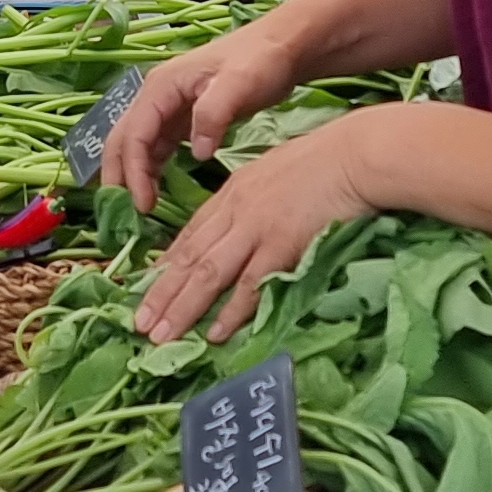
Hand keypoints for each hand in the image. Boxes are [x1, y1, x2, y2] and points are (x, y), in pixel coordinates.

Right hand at [98, 19, 309, 208]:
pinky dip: (151, 169)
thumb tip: (197, 153)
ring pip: (137, 145)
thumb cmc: (259, 60)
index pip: (133, 134)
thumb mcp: (238, 84)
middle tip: (125, 215)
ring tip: (142, 210)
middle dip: (118, 176)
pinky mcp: (182, 118)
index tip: (142, 205)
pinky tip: (157, 191)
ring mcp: (167, 107)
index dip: (133, 171)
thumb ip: (213, 115)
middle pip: (122, 139)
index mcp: (160, 86)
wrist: (281, 46)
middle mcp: (156, 96)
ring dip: (134, 175)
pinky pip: (156, 147)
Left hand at [137, 115, 378, 343]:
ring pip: (208, 274)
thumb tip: (244, 221)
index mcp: (233, 192)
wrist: (353, 155)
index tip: (145, 288)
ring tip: (160, 335)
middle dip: (160, 293)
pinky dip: (230, 312)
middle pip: (189, 258)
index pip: (191, 234)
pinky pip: (250, 285)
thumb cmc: (324, 161)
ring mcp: (255, 229)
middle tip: (138, 323)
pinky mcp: (281, 246)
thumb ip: (254, 196)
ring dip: (182, 308)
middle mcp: (235, 212)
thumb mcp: (274, 171)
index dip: (166, 264)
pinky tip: (213, 333)